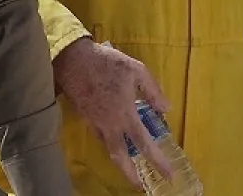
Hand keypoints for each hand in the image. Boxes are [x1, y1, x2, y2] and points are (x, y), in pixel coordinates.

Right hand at [51, 37, 172, 188]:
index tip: (168, 175)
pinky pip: (100, 138)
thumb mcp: (136, 70)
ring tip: (130, 169)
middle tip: (141, 186)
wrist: (74, 60)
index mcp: (125, 114)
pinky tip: (115, 143)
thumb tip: (166, 109)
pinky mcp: (87, 118)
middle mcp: (110, 125)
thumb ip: (152, 91)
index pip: (144, 144)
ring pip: (109, 150)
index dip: (157, 161)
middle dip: (131, 175)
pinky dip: (110, 145)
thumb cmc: (107, 63)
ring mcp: (96, 123)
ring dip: (120, 162)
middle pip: (120, 158)